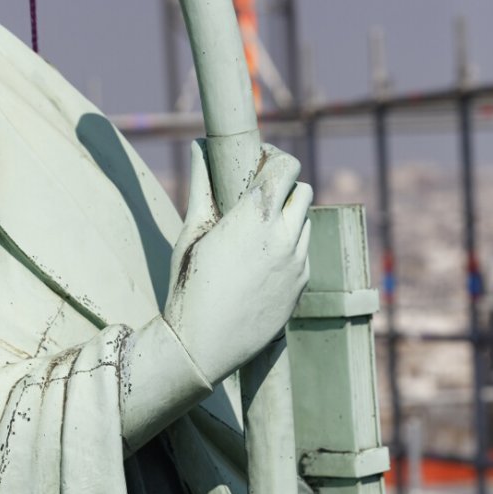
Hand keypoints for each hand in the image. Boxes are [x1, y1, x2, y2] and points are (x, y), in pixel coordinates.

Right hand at [164, 141, 310, 385]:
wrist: (203, 347)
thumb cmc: (188, 287)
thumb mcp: (191, 232)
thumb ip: (202, 185)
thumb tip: (199, 146)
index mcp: (255, 216)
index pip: (286, 165)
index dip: (273, 157)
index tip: (257, 161)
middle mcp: (284, 236)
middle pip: (302, 189)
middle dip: (282, 186)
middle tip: (256, 194)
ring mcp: (297, 262)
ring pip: (305, 220)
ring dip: (287, 216)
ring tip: (256, 230)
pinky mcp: (301, 285)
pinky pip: (303, 251)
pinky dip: (289, 246)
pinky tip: (260, 262)